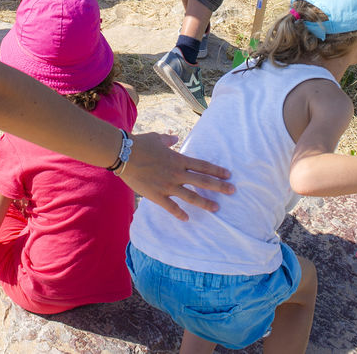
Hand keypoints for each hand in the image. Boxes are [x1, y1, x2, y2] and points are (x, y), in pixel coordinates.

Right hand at [119, 132, 233, 220]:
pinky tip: (187, 219)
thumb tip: (174, 139)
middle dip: (219, 186)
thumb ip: (168, 140)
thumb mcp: (156, 138)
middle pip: (202, 181)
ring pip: (191, 196)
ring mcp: (168, 185)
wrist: (124, 154)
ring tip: (217, 208)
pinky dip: (179, 213)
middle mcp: (177, 173)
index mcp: (178, 159)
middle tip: (232, 191)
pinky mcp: (157, 195)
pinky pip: (171, 207)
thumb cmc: (140, 144)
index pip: (203, 166)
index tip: (228, 175)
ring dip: (205, 202)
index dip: (217, 170)